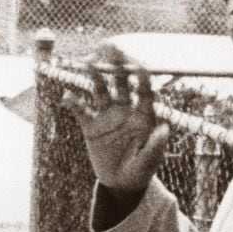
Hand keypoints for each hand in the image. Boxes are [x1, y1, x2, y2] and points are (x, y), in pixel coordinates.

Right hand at [69, 46, 169, 199]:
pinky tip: (68, 96)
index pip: (144, 91)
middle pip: (122, 82)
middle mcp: (125, 111)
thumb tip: (164, 127)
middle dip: (117, 65)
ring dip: (95, 76)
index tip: (137, 64)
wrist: (120, 185)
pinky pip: (81, 110)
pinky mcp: (91, 126)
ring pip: (101, 90)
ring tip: (88, 62)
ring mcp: (107, 116)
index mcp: (143, 116)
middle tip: (111, 46)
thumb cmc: (140, 173)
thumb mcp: (148, 163)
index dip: (142, 77)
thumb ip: (155, 146)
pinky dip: (74, 102)